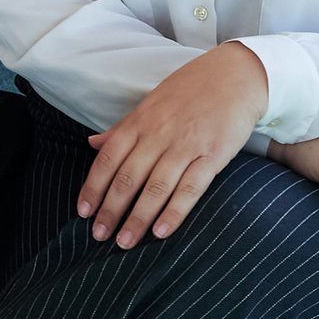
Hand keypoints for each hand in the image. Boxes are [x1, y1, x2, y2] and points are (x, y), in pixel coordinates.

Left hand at [79, 42, 268, 247]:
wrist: (235, 76)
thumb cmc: (189, 91)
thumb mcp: (150, 104)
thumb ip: (121, 129)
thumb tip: (91, 144)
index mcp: (139, 122)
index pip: (108, 159)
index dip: (93, 187)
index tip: (83, 212)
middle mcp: (158, 135)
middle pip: (127, 177)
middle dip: (111, 210)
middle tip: (99, 236)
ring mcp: (185, 146)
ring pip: (155, 188)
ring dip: (137, 218)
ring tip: (125, 242)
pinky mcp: (212, 155)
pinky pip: (190, 188)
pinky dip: (174, 212)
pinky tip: (161, 232)